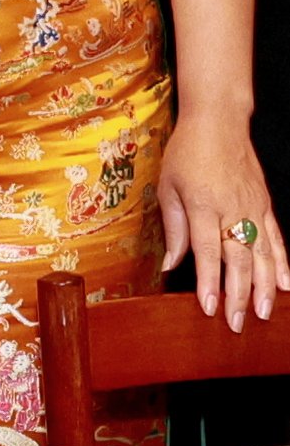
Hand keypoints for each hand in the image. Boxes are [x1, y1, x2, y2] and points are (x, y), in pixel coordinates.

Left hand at [159, 113, 289, 329]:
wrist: (218, 121)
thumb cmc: (187, 151)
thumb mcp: (168, 185)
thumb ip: (173, 228)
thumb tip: (169, 265)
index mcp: (202, 204)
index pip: (206, 250)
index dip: (208, 281)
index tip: (209, 307)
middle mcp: (231, 208)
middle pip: (237, 259)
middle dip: (237, 295)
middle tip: (236, 324)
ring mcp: (252, 207)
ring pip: (262, 254)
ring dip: (262, 287)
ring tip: (262, 314)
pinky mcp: (264, 205)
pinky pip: (276, 239)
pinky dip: (282, 264)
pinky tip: (284, 286)